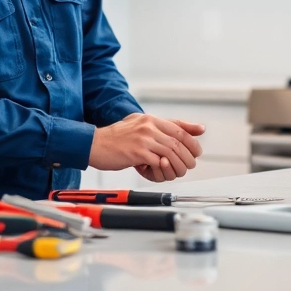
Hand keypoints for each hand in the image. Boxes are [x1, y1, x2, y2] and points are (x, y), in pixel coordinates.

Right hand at [88, 114, 204, 180]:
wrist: (94, 144)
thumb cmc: (116, 138)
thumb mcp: (139, 125)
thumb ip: (161, 127)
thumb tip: (192, 128)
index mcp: (150, 119)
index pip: (179, 128)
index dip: (192, 141)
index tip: (196, 151)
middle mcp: (148, 126)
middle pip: (178, 141)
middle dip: (187, 156)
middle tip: (189, 165)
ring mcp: (142, 139)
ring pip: (171, 152)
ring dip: (178, 165)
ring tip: (178, 171)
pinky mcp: (136, 152)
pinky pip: (157, 161)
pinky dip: (163, 168)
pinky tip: (161, 170)